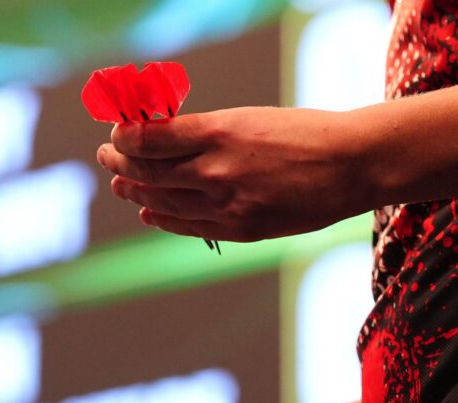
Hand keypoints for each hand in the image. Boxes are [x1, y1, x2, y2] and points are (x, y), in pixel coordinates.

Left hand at [96, 107, 372, 242]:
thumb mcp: (248, 118)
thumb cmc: (301, 134)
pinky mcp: (240, 228)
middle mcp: (217, 170)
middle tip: (107, 157)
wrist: (351, 166)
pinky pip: (189, 226)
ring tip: (121, 185)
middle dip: (121, 163)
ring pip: (163, 200)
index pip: (149, 139)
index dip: (124, 137)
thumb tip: (160, 137)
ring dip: (136, 191)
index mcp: (219, 132)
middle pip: (149, 171)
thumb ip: (203, 131)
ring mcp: (227, 204)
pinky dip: (163, 218)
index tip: (116, 132)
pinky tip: (149, 212)